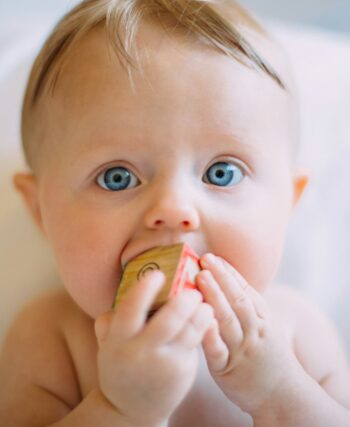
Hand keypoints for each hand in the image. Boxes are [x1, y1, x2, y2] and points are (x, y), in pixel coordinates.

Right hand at [95, 270, 213, 425]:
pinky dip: (204, 326)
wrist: (131, 409)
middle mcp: (141, 352)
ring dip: (201, 313)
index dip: (145, 290)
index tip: (158, 274)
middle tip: (193, 289)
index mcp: (119, 341)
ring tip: (204, 303)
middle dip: (184, 301)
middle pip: (169, 320)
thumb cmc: (121, 366)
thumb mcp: (108, 345)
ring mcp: (165, 364)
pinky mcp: (183, 371)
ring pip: (189, 331)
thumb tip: (120, 295)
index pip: (131, 309)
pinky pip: (196, 342)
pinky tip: (207, 316)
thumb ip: (110, 321)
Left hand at [196, 254, 296, 414]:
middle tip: (205, 259)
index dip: (229, 272)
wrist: (281, 394)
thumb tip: (224, 279)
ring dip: (215, 297)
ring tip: (201, 277)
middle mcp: (254, 331)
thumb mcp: (264, 326)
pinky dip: (211, 335)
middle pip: (238, 300)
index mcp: (262, 318)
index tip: (214, 256)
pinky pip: (218, 350)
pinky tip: (201, 319)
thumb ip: (247, 306)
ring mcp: (241, 350)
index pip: (245, 290)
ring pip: (228, 320)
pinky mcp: (227, 369)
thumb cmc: (265, 354)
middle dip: (221, 278)